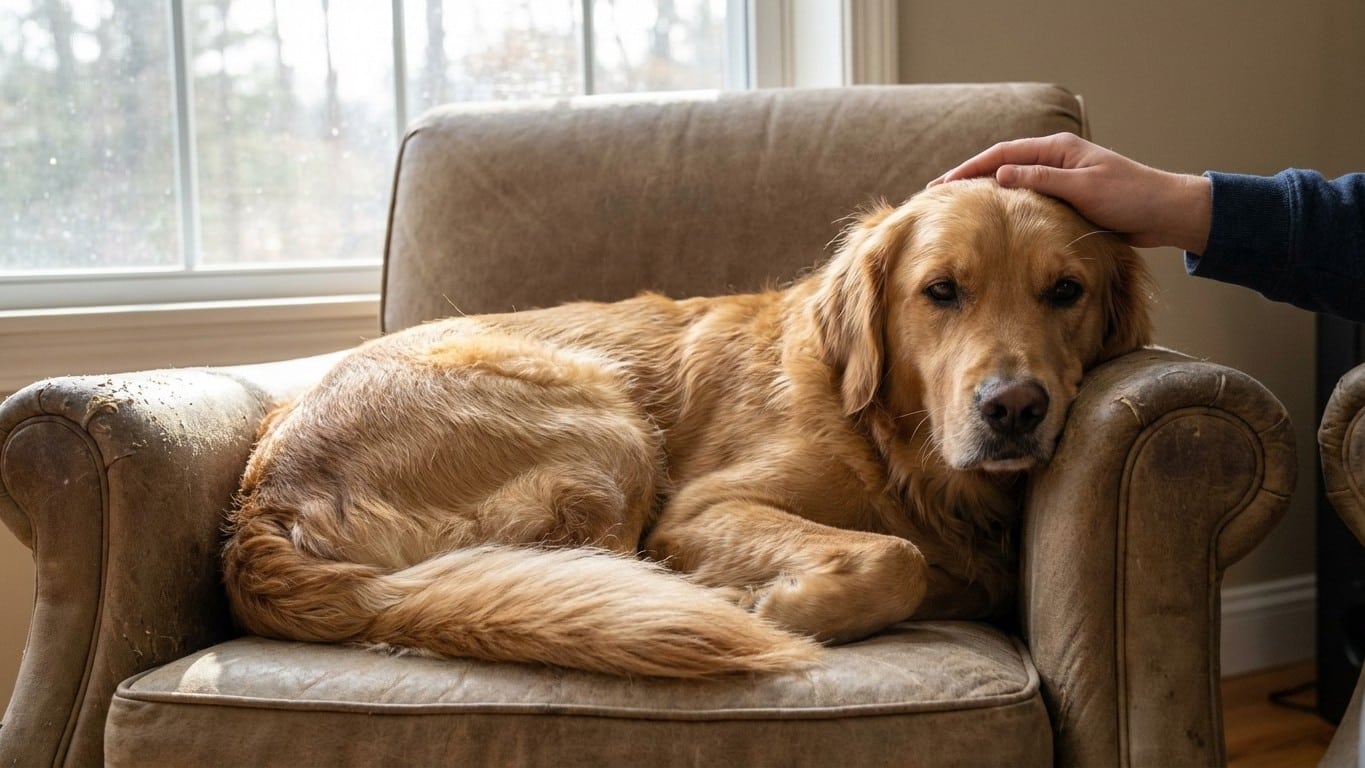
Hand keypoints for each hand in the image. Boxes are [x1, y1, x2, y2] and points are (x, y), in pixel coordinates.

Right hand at [929, 133, 1211, 253]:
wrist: (1165, 213)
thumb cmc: (1131, 197)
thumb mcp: (1083, 188)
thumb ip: (1041, 181)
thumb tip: (1000, 175)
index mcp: (1058, 149)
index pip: (1002, 155)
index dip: (969, 169)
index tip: (942, 185)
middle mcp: (1056, 160)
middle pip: (1002, 165)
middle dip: (969, 179)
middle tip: (938, 194)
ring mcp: (1060, 178)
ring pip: (1012, 183)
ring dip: (985, 192)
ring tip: (956, 208)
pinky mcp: (1066, 198)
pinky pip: (1027, 199)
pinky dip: (1005, 206)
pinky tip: (991, 220)